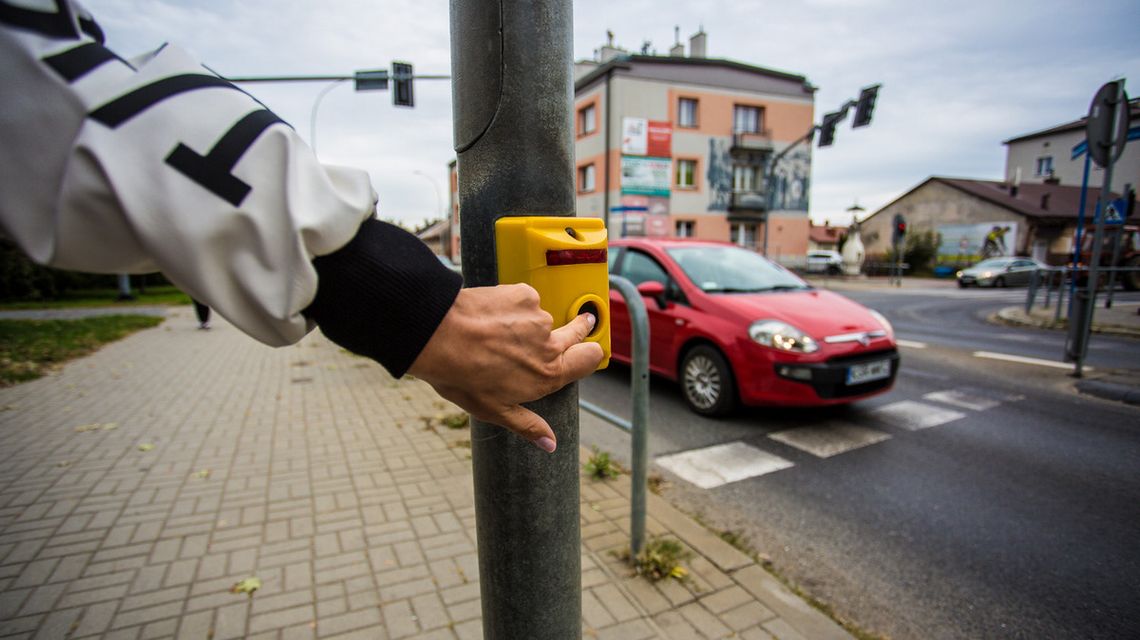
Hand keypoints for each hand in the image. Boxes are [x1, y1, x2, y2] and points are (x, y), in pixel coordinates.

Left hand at [407, 283, 603, 452]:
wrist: (439, 337)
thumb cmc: (463, 376)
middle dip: (580, 326)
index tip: (591, 349)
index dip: (591, 354)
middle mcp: (549, 345)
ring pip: (541, 317)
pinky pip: (524, 299)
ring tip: (498, 330)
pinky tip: (492, 314)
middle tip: (581, 322)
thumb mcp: (494, 410)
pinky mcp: (523, 295)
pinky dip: (512, 305)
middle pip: (578, 331)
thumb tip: (550, 444)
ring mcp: (538, 317)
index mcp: (548, 375)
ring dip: (527, 322)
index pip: (590, 359)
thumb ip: (528, 426)